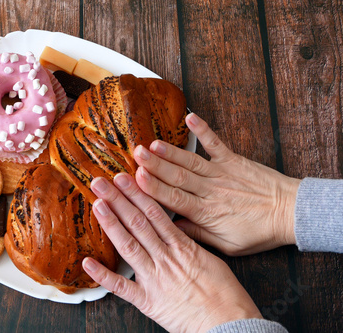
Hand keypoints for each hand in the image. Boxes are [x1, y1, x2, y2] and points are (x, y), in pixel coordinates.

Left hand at [83, 174, 261, 332]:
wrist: (230, 324)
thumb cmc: (225, 294)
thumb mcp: (210, 259)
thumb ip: (189, 243)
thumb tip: (175, 229)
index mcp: (182, 246)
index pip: (155, 213)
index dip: (138, 194)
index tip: (125, 178)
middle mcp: (165, 258)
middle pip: (138, 223)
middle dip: (118, 200)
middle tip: (101, 182)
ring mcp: (154, 279)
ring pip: (129, 246)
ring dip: (111, 224)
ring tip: (97, 205)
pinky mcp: (148, 301)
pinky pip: (122, 288)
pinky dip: (104, 275)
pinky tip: (87, 262)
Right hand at [133, 113, 300, 255]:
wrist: (290, 213)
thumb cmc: (259, 231)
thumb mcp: (228, 244)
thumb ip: (199, 234)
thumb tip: (173, 228)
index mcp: (207, 212)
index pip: (174, 199)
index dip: (154, 188)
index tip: (137, 178)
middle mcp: (211, 190)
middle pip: (178, 176)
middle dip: (154, 165)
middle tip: (136, 154)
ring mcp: (222, 173)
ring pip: (190, 161)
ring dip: (170, 151)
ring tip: (151, 143)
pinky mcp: (233, 160)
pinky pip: (216, 143)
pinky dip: (203, 130)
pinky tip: (190, 117)